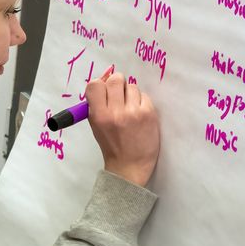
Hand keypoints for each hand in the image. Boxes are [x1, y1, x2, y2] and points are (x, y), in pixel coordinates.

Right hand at [85, 68, 159, 186]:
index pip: (95, 85)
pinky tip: (138, 113)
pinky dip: (141, 101)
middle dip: (117, 83)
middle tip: (119, 93)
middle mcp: (116, 112)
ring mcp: (134, 112)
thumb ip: (97, 104)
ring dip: (130, 94)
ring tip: (129, 107)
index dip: (100, 84)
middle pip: (115, 79)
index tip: (104, 90)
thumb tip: (104, 80)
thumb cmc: (111, 145)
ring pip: (132, 86)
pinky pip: (144, 96)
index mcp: (99, 115)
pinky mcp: (149, 114)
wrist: (129, 165)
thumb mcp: (96, 125)